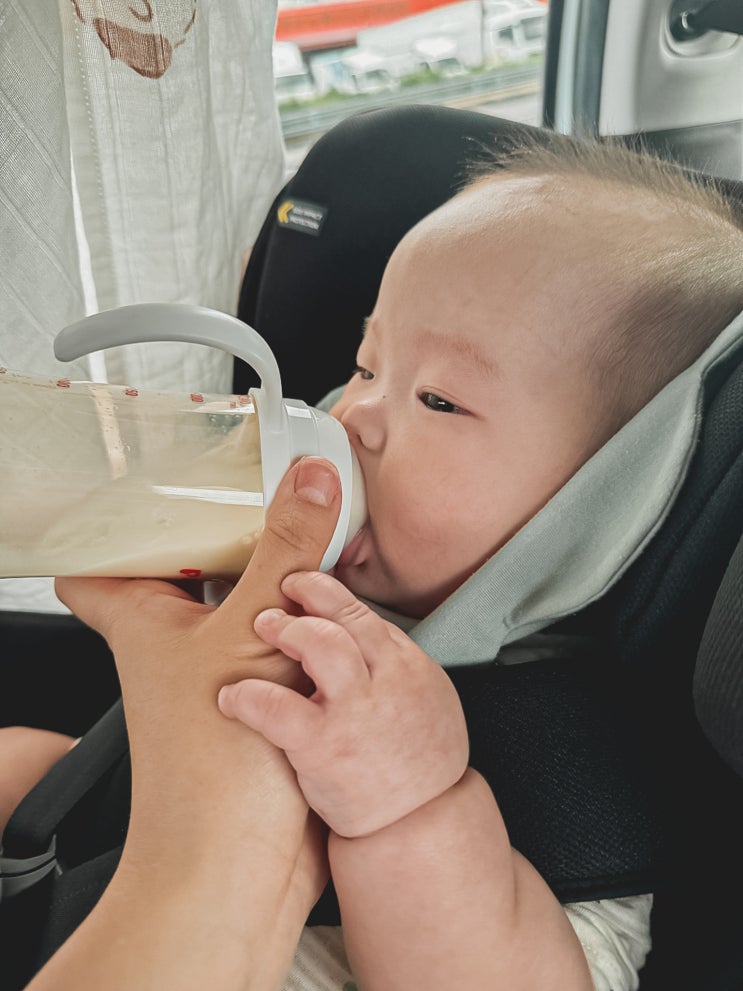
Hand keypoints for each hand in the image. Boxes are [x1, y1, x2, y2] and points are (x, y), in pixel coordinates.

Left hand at [54, 458, 342, 890]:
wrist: (241, 867)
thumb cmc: (209, 770)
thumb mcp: (251, 630)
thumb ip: (285, 549)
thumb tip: (309, 477)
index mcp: (143, 617)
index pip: (103, 558)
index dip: (124, 520)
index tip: (162, 481)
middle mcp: (172, 641)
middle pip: (185, 567)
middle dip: (225, 529)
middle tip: (261, 483)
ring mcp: (216, 669)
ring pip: (240, 599)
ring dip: (273, 571)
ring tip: (307, 526)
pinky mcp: (260, 695)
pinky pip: (278, 637)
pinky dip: (301, 614)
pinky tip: (331, 596)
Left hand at [218, 570, 469, 837]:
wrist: (418, 831)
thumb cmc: (413, 768)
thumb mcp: (420, 699)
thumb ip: (385, 661)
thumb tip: (353, 623)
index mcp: (407, 667)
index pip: (360, 612)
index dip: (326, 592)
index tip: (301, 584)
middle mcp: (387, 681)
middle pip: (343, 617)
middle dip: (307, 595)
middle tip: (278, 593)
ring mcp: (356, 713)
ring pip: (322, 644)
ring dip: (286, 630)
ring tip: (262, 627)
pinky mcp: (325, 748)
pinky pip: (280, 708)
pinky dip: (250, 697)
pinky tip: (231, 697)